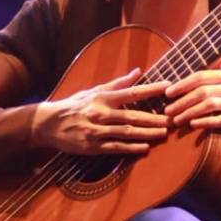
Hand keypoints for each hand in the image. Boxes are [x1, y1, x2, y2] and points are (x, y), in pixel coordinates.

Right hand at [33, 69, 170, 154]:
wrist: (49, 124)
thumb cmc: (74, 105)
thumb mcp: (94, 90)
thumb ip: (117, 83)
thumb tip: (137, 72)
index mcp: (103, 98)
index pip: (132, 92)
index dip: (151, 89)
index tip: (167, 87)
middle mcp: (101, 113)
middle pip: (132, 115)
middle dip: (154, 118)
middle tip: (172, 119)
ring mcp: (97, 131)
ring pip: (126, 132)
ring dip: (146, 133)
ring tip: (163, 133)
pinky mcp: (92, 146)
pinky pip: (115, 147)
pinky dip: (131, 147)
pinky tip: (145, 148)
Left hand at [164, 46, 220, 141]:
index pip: (203, 76)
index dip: (183, 83)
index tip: (168, 91)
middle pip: (203, 91)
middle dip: (182, 100)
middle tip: (167, 109)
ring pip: (209, 106)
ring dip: (189, 113)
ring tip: (176, 120)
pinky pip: (220, 121)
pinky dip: (204, 123)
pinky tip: (192, 125)